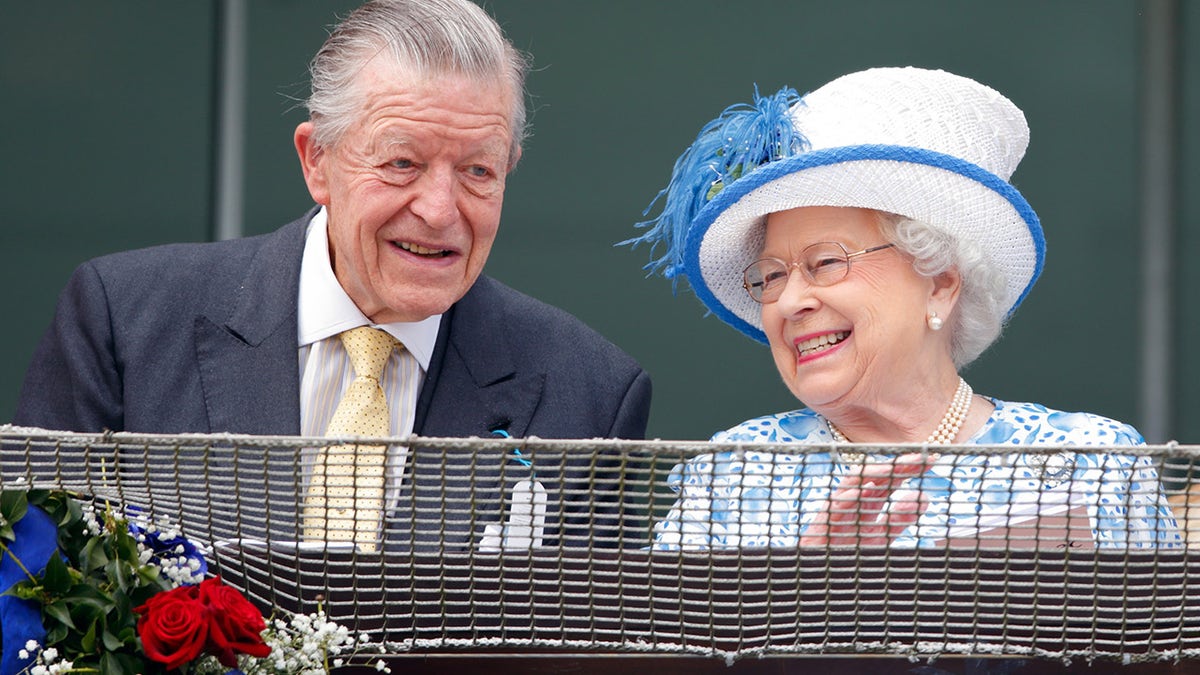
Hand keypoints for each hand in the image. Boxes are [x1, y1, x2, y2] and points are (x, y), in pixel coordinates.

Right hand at [800, 453, 934, 546]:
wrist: (823, 573)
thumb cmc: (848, 550)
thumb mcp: (883, 533)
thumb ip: (901, 517)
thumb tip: (923, 497)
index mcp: (869, 500)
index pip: (891, 479)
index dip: (910, 468)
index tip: (932, 459)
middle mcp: (854, 499)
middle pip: (875, 474)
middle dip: (897, 464)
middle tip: (920, 458)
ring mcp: (838, 508)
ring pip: (853, 481)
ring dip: (874, 473)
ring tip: (895, 467)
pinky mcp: (824, 521)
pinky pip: (835, 504)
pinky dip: (849, 495)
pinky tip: (865, 489)